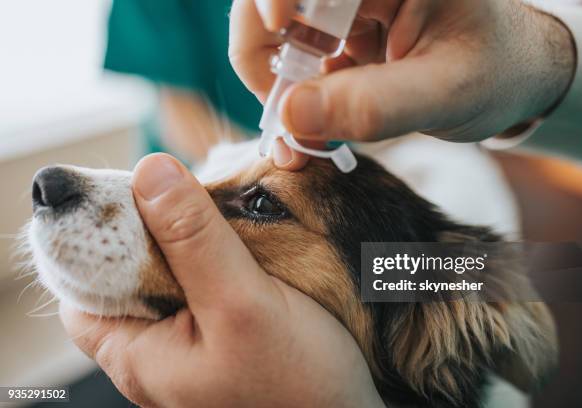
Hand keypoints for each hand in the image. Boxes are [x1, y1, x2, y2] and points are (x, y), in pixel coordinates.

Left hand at [60, 154, 384, 407]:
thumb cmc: (299, 383)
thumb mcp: (242, 303)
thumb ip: (194, 240)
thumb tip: (150, 171)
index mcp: (137, 354)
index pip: (82, 282)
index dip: (96, 234)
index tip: (134, 190)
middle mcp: (155, 352)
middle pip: (129, 270)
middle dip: (153, 226)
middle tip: (189, 191)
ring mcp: (189, 343)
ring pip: (171, 271)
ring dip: (190, 236)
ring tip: (220, 210)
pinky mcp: (220, 334)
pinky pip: (202, 282)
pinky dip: (215, 253)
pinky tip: (241, 239)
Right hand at [229, 0, 575, 163]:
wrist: (513, 77)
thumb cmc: (496, 74)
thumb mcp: (447, 94)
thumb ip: (375, 105)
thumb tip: (291, 117)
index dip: (271, 0)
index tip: (280, 46)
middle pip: (272, 1)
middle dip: (264, 59)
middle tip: (281, 114)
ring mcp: (345, 3)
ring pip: (275, 33)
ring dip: (276, 87)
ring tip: (298, 140)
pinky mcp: (339, 30)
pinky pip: (294, 59)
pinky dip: (291, 99)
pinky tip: (310, 134)